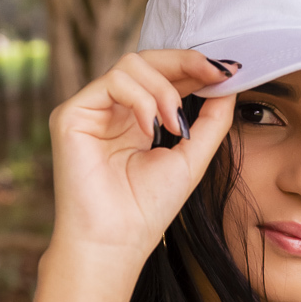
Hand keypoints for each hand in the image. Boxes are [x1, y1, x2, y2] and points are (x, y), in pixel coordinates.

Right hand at [47, 50, 237, 272]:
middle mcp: (113, 111)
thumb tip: (229, 84)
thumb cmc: (148, 208)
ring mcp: (91, 110)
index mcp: (137, 120)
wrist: (116, 241)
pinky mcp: (71, 114)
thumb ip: (211, 120)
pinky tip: (152, 128)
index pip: (164, 77)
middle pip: (147, 60)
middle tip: (215, 72)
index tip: (228, 70)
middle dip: (185, 61)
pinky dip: (140, 99)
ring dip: (163, 89)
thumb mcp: (192, 157)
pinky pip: (112, 81)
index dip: (194, 68)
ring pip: (130, 65)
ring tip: (176, 125)